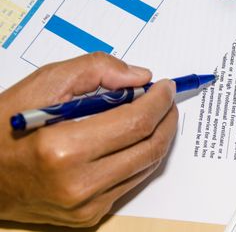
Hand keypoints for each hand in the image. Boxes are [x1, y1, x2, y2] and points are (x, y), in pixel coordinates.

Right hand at [0, 53, 177, 226]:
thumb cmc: (6, 127)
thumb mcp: (43, 84)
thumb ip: (95, 70)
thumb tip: (140, 77)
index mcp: (63, 149)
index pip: (135, 122)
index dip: (159, 101)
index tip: (166, 87)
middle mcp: (78, 184)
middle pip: (149, 147)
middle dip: (167, 118)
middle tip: (167, 100)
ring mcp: (86, 206)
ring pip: (146, 167)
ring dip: (158, 137)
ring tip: (154, 115)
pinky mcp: (89, 216)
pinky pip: (131, 183)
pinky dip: (140, 157)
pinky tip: (134, 139)